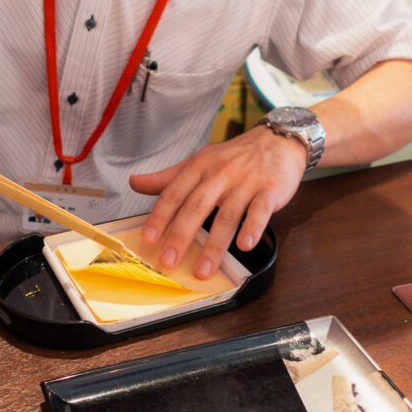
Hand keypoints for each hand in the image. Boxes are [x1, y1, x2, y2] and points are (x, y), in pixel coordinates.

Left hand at [129, 126, 306, 278]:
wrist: (277, 141)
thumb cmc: (234, 157)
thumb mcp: (198, 161)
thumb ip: (167, 177)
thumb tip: (134, 182)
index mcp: (199, 167)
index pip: (174, 193)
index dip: (160, 216)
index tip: (148, 238)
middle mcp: (220, 174)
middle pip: (197, 207)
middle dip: (181, 236)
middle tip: (168, 261)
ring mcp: (246, 182)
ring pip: (227, 216)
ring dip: (214, 246)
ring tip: (203, 270)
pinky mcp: (270, 190)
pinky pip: (260, 211)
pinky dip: (252, 228)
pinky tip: (244, 246)